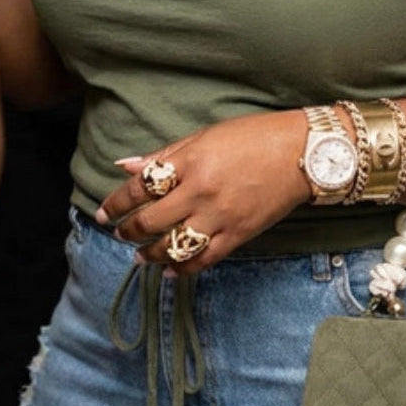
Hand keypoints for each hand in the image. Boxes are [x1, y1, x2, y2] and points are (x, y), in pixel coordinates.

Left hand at [95, 109, 311, 272]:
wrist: (301, 153)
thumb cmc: (253, 136)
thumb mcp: (206, 135)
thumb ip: (165, 154)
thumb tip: (126, 165)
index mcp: (192, 161)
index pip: (142, 186)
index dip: (117, 201)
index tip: (104, 211)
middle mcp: (202, 191)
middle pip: (152, 220)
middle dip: (128, 229)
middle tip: (118, 232)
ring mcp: (221, 216)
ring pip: (173, 245)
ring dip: (150, 253)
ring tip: (138, 254)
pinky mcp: (238, 235)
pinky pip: (203, 259)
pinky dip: (183, 268)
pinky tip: (170, 269)